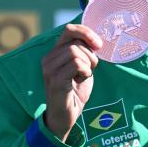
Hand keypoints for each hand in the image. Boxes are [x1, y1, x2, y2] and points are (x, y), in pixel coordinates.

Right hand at [42, 23, 101, 141]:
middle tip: (89, 70)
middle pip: (76, 43)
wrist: (64, 116)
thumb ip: (85, 52)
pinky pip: (76, 64)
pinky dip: (85, 72)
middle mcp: (49, 58)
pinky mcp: (54, 79)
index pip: (69, 29)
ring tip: (83, 76)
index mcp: (55, 52)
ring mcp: (49, 68)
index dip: (86, 32)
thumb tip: (96, 40)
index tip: (98, 44)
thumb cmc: (74, 91)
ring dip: (88, 64)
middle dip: (90, 55)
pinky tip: (80, 81)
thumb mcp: (82, 67)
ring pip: (76, 52)